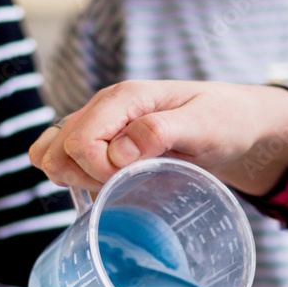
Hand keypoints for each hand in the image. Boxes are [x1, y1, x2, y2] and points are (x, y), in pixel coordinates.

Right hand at [29, 80, 287, 196]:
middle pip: (59, 150)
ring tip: (115, 185)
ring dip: (77, 181)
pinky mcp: (101, 143)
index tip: (129, 179)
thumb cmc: (223, 121)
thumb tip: (119, 151)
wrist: (233, 122)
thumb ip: (161, 131)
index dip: (98, 170)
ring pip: (54, 156)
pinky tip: (102, 187)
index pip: (80, 140)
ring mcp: (99, 126)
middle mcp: (105, 108)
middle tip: (123, 185)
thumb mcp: (203, 126)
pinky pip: (64, 160)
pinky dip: (74, 179)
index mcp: (125, 98)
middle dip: (85, 178)